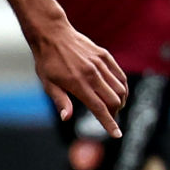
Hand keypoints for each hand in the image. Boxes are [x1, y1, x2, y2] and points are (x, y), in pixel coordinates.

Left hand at [27, 15, 127, 137]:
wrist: (52, 34)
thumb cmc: (47, 61)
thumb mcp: (48, 84)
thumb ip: (60, 101)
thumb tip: (66, 118)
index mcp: (78, 84)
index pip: (99, 109)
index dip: (109, 124)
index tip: (117, 134)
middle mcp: (92, 74)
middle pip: (114, 100)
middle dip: (114, 114)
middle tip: (110, 118)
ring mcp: (100, 64)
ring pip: (120, 88)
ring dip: (120, 101)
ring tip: (114, 107)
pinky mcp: (104, 56)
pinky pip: (120, 75)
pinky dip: (122, 87)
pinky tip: (118, 92)